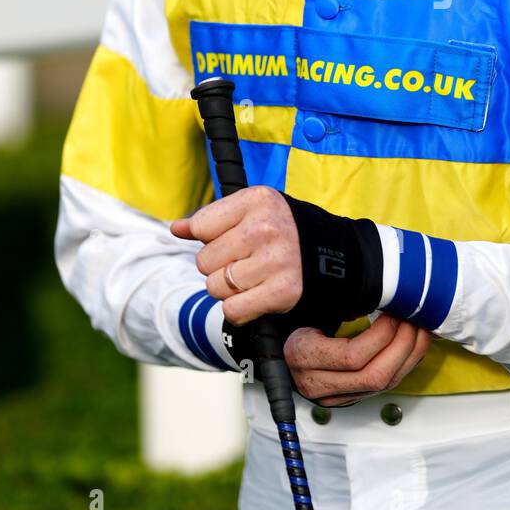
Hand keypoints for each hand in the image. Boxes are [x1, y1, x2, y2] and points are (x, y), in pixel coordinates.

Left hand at [170, 186, 301, 324]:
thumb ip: (212, 218)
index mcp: (257, 200)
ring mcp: (275, 261)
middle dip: (219, 265)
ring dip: (228, 289)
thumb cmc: (285, 230)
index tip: (234, 238)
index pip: (200, 226)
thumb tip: (175, 228)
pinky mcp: (283, 292)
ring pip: (215, 287)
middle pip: (204, 261)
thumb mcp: (253, 210)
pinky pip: (233, 310)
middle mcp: (266, 228)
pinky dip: (239, 309)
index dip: (211, 238)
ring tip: (253, 277)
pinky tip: (256, 296)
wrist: (334, 256)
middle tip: (246, 261)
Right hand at [283, 313, 432, 406]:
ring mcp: (334, 395)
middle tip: (412, 318)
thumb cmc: (292, 321)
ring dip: (410, 355)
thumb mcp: (306, 305)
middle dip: (404, 345)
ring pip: (383, 385)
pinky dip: (405, 363)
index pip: (352, 356)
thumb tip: (375, 287)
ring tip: (419, 328)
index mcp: (302, 356)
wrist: (280, 349)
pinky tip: (413, 344)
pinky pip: (384, 385)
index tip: (392, 313)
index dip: (382, 335)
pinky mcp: (348, 397)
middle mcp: (316, 383)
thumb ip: (333, 300)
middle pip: (374, 375)